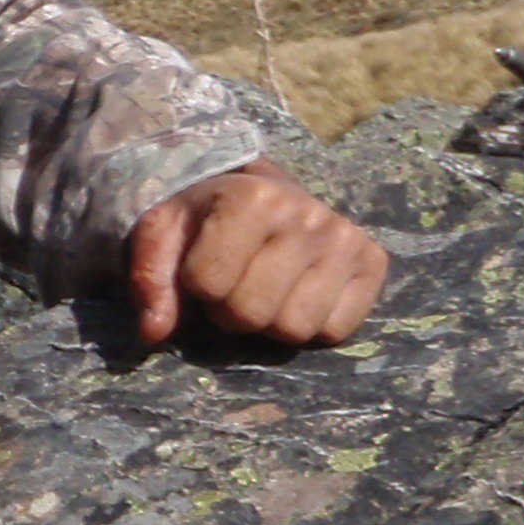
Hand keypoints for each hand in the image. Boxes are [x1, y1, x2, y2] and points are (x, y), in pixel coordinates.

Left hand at [127, 158, 388, 346]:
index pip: (209, 285)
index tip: (201, 265)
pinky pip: (336, 330)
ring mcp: (346, 239)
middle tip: (234, 281)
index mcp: (253, 199)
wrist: (257, 190)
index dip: (196, 287)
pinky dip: (311, 325)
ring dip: (270, 322)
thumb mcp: (163, 233)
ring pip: (295, 329)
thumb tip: (153, 333)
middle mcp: (308, 215)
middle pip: (252, 314)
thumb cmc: (204, 216)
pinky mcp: (372, 262)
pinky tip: (299, 292)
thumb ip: (151, 279)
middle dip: (230, 310)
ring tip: (265, 287)